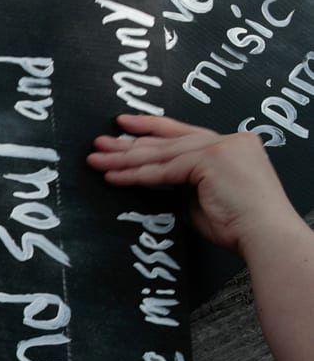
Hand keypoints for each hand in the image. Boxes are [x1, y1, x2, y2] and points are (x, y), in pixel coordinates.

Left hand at [89, 113, 301, 255]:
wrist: (265, 235)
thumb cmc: (240, 226)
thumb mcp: (206, 195)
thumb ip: (185, 181)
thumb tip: (155, 176)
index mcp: (233, 145)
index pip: (185, 133)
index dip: (152, 128)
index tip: (125, 125)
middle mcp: (229, 140)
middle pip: (169, 140)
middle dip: (130, 143)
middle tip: (99, 143)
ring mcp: (222, 146)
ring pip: (162, 154)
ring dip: (124, 158)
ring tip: (96, 160)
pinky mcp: (211, 159)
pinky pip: (163, 169)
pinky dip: (135, 175)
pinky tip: (113, 176)